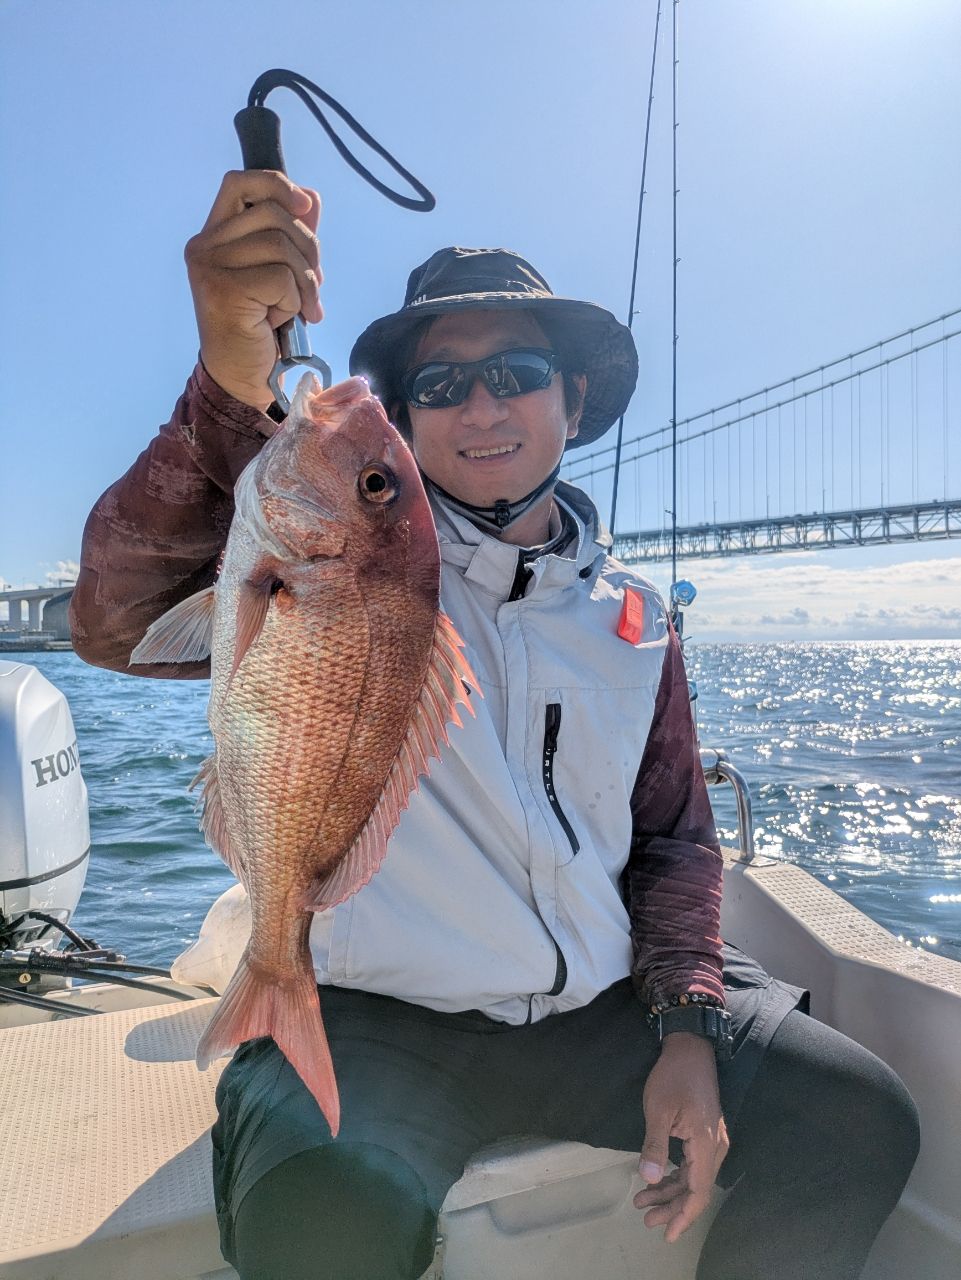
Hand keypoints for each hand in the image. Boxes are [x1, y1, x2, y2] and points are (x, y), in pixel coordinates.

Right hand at [185, 170, 322, 410]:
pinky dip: (293, 301)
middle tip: (313, 286)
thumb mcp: (283, 273)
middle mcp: (205, 244)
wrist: (245, 378)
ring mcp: (209, 266)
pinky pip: (280, 278)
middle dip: (309, 248)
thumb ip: (292, 234)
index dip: (277, 185)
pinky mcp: (222, 289)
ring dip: (304, 281)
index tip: (306, 206)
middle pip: (274, 213)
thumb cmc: (263, 327)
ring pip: (280, 245)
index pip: (241, 183)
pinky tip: (281, 320)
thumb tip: (311, 198)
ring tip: (300, 308)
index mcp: (216, 234)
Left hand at [633, 1032, 729, 1243]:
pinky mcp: (705, 1133)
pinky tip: (658, 1180)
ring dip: (671, 1192)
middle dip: (672, 1207)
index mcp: (706, 1145)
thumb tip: (651, 1179)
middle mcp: (715, 1147)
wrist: (690, 1049)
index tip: (667, 1234)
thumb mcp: (658, 1111)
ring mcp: (712, 1140)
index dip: (683, 1215)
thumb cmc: (673, 1077)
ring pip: (694, 1177)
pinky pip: (693, 1164)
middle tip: (646, 1218)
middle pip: (696, 1189)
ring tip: (644, 1202)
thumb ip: (654, 1146)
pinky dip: (676, 1175)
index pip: (698, 1192)